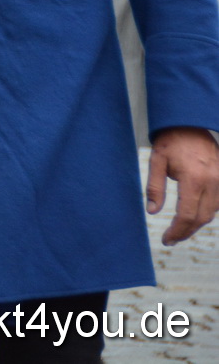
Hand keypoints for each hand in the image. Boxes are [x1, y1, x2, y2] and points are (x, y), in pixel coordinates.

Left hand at [147, 126, 218, 243]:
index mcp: (193, 178)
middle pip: (202, 218)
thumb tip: (152, 212)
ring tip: (180, 228)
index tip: (167, 240)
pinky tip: (194, 214)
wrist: (190, 125)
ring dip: (197, 223)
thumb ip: (155, 187)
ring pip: (212, 213)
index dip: (177, 231)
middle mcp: (212, 182)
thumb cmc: (170, 142)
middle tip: (171, 238)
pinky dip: (207, 212)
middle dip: (186, 231)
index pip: (187, 214)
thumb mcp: (156, 161)